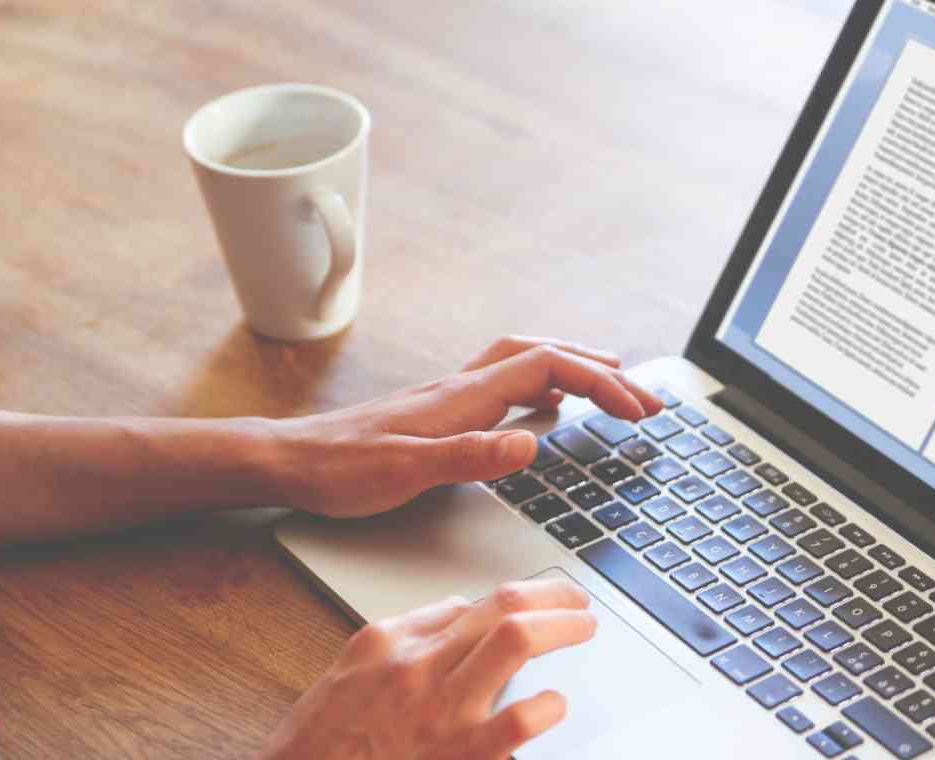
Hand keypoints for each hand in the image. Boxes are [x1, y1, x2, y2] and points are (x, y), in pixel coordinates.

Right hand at [258, 578, 597, 759]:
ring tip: (582, 627)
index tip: (537, 599)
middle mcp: (418, 665)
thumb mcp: (349, 673)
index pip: (468, 603)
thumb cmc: (319, 745)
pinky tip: (555, 703)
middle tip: (576, 598)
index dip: (515, 597)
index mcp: (389, 642)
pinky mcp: (461, 754)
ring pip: (514, 640)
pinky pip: (518, 720)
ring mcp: (442, 709)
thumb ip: (403, 637)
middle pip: (501, 607)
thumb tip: (456, 611)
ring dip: (561, 626)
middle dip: (551, 594)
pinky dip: (546, 706)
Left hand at [269, 336, 661, 516]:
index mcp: (463, 397)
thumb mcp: (406, 472)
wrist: (289, 461)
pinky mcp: (440, 412)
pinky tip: (546, 409)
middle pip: (546, 354)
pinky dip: (542, 386)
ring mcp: (451, 397)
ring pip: (527, 363)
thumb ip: (470, 457)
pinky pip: (507, 384)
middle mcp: (461, 387)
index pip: (550, 368)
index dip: (602, 384)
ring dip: (574, 369)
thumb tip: (531, 444)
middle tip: (644, 397)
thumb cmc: (340, 469)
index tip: (638, 412)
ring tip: (611, 388)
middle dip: (602, 370)